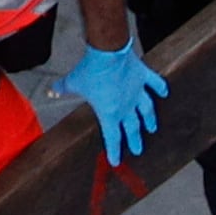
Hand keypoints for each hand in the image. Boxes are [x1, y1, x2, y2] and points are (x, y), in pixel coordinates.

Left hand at [65, 37, 169, 159]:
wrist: (108, 52)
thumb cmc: (91, 70)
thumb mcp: (73, 81)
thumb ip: (62, 88)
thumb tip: (51, 92)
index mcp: (110, 112)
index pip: (112, 137)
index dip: (114, 150)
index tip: (115, 161)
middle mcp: (127, 107)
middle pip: (132, 128)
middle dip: (135, 141)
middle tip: (138, 150)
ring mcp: (137, 93)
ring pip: (146, 111)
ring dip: (149, 120)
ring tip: (152, 128)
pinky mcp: (143, 77)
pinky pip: (155, 84)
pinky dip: (160, 88)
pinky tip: (164, 93)